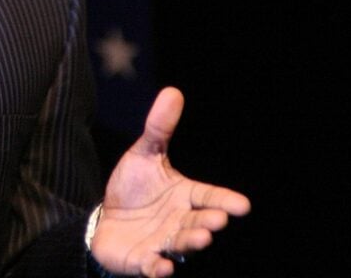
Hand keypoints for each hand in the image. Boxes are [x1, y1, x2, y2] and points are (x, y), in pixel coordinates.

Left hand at [91, 87, 249, 276]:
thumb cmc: (134, 187)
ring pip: (180, 245)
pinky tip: (162, 267)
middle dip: (208, 223)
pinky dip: (158, 268)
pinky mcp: (142, 261)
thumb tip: (173, 91)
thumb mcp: (145, 154)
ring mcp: (162, 243)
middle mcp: (180, 222)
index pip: (209, 197)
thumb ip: (160, 128)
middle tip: (216, 221)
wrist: (107, 218)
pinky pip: (152, 266)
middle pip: (198, 222)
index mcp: (185, 196)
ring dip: (191, 243)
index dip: (224, 201)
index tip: (243, 205)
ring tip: (202, 239)